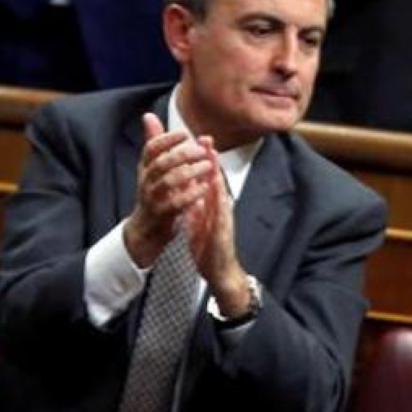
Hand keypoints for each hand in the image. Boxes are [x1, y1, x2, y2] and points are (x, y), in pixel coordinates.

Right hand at [125, 112, 213, 266]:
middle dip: (182, 154)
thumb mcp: (152, 167)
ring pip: (169, 181)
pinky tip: (205, 187)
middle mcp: (146, 180)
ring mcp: (153, 197)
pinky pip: (176, 203)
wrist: (147, 227)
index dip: (167, 138)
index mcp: (145, 167)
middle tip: (202, 150)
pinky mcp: (162, 214)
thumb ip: (155, 143)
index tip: (185, 133)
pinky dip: (191, 194)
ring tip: (208, 166)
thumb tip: (148, 116)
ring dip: (190, 172)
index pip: (151, 148)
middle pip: (161, 163)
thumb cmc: (154, 192)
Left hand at [184, 139, 254, 317]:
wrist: (219, 272)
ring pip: (220, 193)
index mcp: (211, 207)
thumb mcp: (198, 222)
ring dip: (217, 175)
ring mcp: (224, 220)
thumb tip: (188, 190)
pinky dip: (219, 201)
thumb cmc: (209, 248)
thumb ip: (194, 205)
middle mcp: (220, 210)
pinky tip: (217, 190)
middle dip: (212, 160)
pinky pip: (222, 214)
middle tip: (206, 138)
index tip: (198, 140)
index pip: (208, 179)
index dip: (203, 160)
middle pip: (216, 180)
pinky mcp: (224, 232)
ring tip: (212, 157)